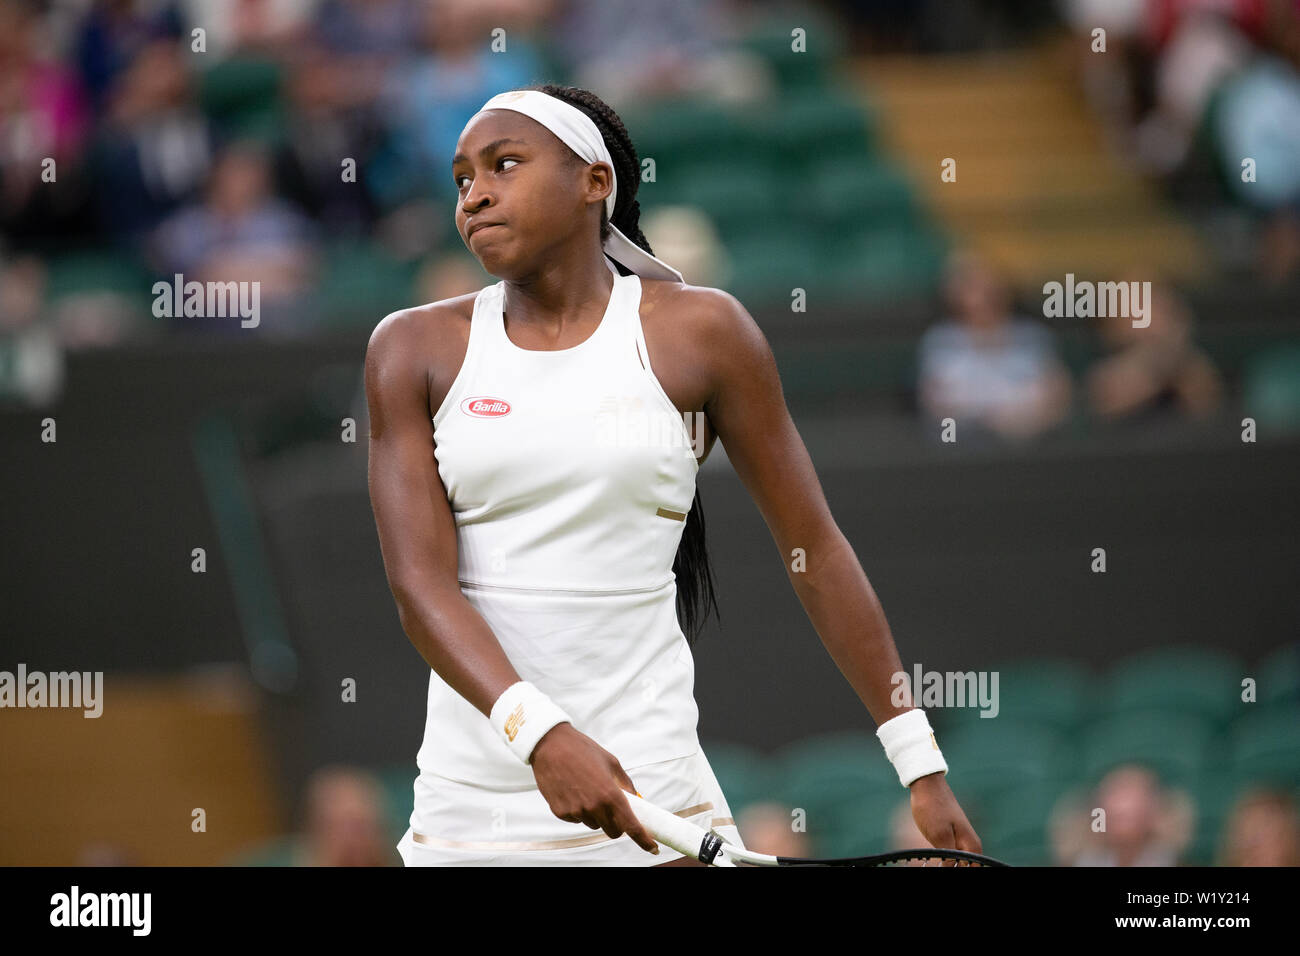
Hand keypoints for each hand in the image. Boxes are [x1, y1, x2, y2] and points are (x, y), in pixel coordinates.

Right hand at [529, 723, 659, 854]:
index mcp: (610, 794)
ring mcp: (576, 811)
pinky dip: (578, 811)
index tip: (652, 847)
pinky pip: (576, 819)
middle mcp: (594, 806)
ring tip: (586, 790)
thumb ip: (625, 783)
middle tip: (611, 807)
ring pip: (594, 824)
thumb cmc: (582, 750)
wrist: (551, 745)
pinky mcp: (561, 812)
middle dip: (616, 824)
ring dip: (595, 815)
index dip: (643, 840)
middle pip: (612, 831)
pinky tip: (572, 791)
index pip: (631, 826)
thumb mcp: (611, 762)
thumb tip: (636, 798)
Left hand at [909, 772, 981, 862]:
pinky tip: (929, 857)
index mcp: (973, 847)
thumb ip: (949, 857)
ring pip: (956, 862)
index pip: (971, 869)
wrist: (927, 785)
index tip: (943, 865)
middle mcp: (971, 845)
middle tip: (933, 862)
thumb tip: (952, 869)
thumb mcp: (939, 836)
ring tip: (929, 860)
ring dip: (945, 862)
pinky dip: (941, 857)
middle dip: (950, 866)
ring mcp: (961, 840)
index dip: (956, 870)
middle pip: (964, 866)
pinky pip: (949, 854)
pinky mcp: (951, 836)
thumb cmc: (933, 808)